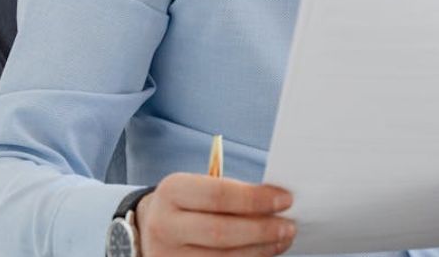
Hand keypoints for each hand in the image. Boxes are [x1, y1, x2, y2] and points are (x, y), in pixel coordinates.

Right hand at [135, 172, 296, 255]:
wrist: (150, 229)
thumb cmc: (188, 203)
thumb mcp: (200, 187)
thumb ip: (233, 192)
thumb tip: (276, 201)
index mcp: (172, 191)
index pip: (219, 195)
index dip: (256, 199)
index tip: (285, 199)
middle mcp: (165, 225)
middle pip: (221, 231)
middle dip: (261, 229)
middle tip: (289, 225)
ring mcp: (167, 255)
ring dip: (259, 250)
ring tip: (282, 240)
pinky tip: (264, 252)